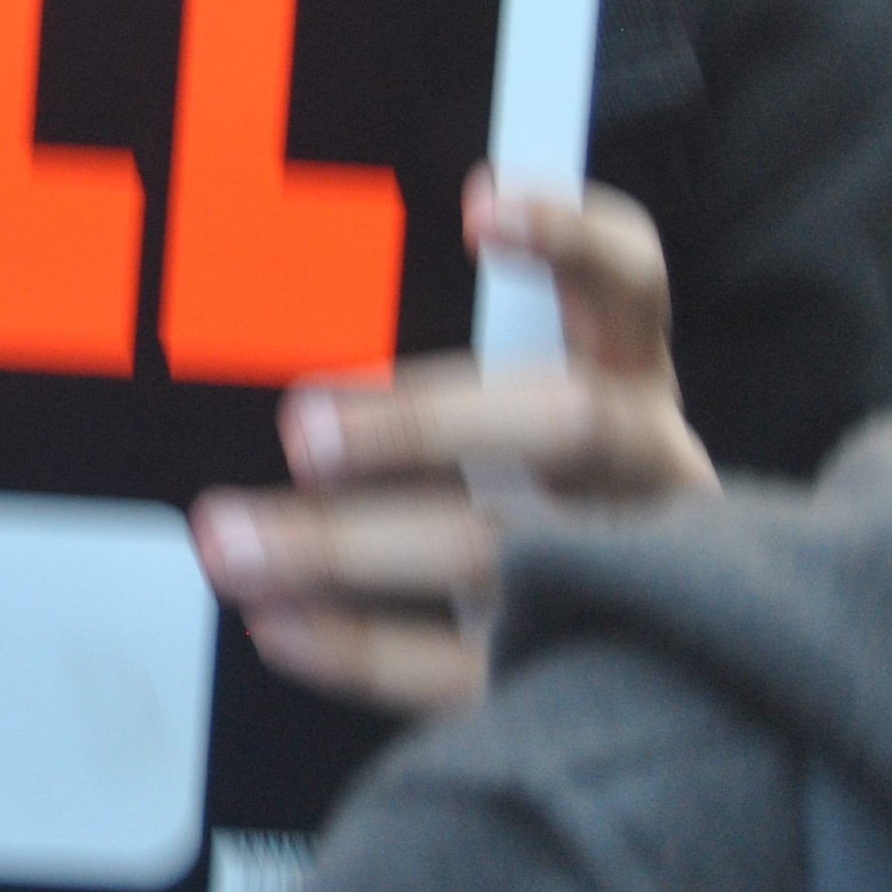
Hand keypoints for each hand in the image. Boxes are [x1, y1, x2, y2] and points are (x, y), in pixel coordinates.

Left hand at [190, 172, 717, 713]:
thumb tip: (290, 346)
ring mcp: (629, 585)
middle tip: (302, 428)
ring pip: (496, 556)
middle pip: (570, 424)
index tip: (477, 208)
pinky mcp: (581, 683)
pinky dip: (355, 649)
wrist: (659, 665)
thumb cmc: (540, 497)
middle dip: (426, 422)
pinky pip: (462, 673)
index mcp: (634, 382)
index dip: (570, 237)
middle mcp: (648, 474)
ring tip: (232, 538)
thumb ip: (436, 372)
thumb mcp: (514, 412)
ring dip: (345, 546)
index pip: (629, 285)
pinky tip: (272, 623)